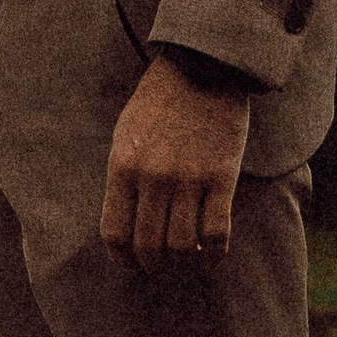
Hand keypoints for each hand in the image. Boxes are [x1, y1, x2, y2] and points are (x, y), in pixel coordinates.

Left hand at [100, 52, 251, 271]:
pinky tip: (214, 253)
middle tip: (164, 269)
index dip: (123, 260)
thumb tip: (124, 220)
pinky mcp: (221, 176)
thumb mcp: (126, 133)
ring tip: (189, 261)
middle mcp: (152, 177)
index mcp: (122, 166)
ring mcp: (188, 178)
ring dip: (185, 264)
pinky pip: (217, 233)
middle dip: (155, 268)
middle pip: (148, 247)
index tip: (134, 265)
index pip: (115, 233)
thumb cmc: (160, 101)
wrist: (202, 67)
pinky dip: (215, 254)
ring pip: (183, 248)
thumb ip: (123, 176)